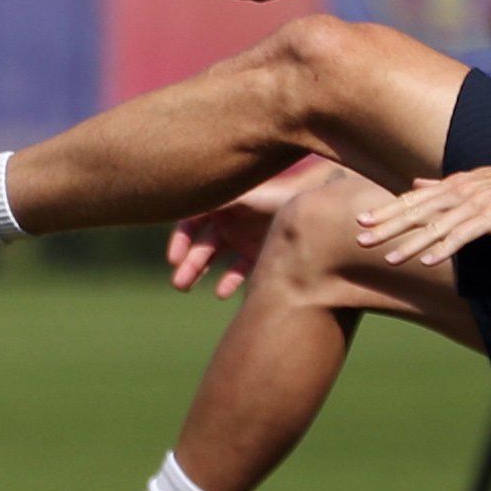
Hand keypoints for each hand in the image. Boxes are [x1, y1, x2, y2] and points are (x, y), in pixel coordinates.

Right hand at [168, 163, 330, 296]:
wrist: (316, 211)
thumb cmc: (281, 197)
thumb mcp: (247, 197)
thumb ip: (219, 200)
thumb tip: (185, 203)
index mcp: (224, 202)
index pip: (192, 220)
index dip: (180, 239)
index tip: (174, 258)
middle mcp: (230, 220)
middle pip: (201, 243)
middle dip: (188, 262)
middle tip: (179, 284)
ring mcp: (243, 237)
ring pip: (213, 258)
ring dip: (199, 272)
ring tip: (187, 288)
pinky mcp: (258, 253)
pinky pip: (238, 271)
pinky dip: (228, 282)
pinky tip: (222, 293)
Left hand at [355, 150, 490, 267]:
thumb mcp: (474, 180)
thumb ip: (442, 185)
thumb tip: (416, 183)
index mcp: (452, 184)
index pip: (413, 199)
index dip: (387, 210)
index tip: (363, 220)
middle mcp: (458, 192)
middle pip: (416, 212)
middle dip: (387, 227)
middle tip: (361, 239)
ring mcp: (473, 205)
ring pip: (435, 226)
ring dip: (410, 243)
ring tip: (389, 258)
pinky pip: (463, 235)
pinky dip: (445, 248)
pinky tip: (429, 261)